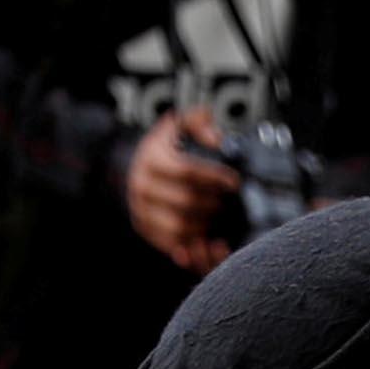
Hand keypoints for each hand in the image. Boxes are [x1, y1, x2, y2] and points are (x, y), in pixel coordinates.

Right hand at [126, 108, 238, 274]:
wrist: (135, 167)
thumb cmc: (165, 148)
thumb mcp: (179, 126)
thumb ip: (199, 123)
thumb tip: (218, 139)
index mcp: (152, 159)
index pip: (188, 171)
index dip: (215, 177)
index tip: (234, 181)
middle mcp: (143, 185)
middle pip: (186, 201)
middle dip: (213, 202)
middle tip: (226, 201)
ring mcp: (141, 209)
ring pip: (180, 227)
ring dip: (205, 224)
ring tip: (215, 215)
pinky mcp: (144, 228)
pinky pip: (173, 244)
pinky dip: (194, 245)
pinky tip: (209, 238)